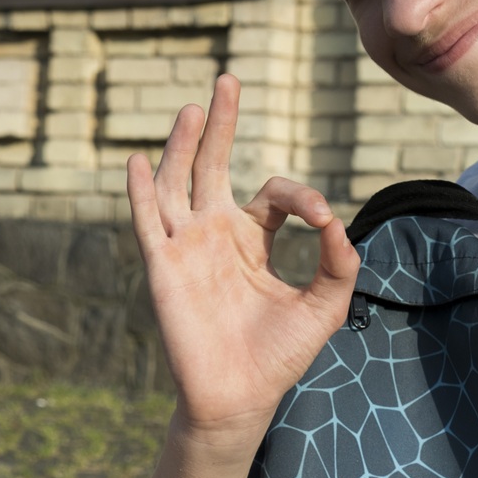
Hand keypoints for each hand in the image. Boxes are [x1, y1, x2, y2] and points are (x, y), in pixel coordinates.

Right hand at [126, 75, 359, 440]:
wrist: (240, 398)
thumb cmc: (279, 355)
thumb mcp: (326, 305)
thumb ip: (339, 263)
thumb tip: (337, 223)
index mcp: (252, 241)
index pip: (273, 196)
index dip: (300, 195)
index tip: (320, 217)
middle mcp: (216, 236)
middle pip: (213, 166)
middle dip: (221, 125)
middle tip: (228, 79)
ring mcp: (186, 249)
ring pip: (178, 184)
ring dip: (184, 145)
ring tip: (194, 108)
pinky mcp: (163, 268)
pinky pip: (148, 223)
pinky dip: (142, 192)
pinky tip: (138, 160)